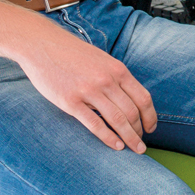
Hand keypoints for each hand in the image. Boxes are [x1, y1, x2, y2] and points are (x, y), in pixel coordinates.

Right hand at [21, 31, 156, 152]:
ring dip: (129, 138)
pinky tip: (116, 146)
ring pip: (118, 120)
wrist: (42, 45)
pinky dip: (108, 138)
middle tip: (141, 145)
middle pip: (132, 112)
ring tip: (135, 149)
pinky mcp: (70, 101)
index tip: (151, 129)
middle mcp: (107, 80)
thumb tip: (130, 101)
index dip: (151, 117)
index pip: (143, 98)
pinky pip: (95, 124)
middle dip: (140, 132)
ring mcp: (89, 91)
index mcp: (118, 70)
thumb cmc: (73, 54)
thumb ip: (116, 78)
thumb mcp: (102, 60)